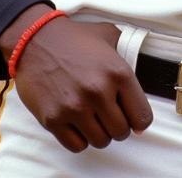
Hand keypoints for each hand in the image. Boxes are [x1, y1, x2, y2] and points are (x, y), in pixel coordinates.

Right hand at [0, 6, 152, 152]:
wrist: (35, 39)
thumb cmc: (73, 38)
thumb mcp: (108, 35)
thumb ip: (129, 51)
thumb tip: (146, 70)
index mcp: (117, 72)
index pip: (142, 117)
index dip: (139, 120)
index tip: (132, 118)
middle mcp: (98, 92)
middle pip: (122, 132)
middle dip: (117, 125)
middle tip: (108, 114)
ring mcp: (75, 107)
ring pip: (100, 141)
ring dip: (99, 132)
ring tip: (92, 116)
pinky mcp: (54, 119)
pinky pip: (77, 145)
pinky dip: (79, 138)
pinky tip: (76, 121)